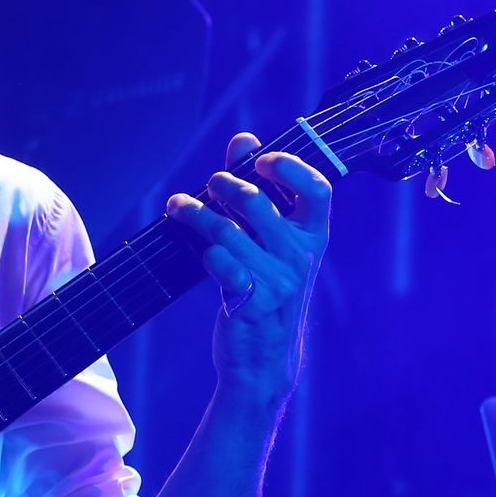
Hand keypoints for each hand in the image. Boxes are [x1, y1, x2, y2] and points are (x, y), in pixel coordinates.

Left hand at [165, 132, 332, 409]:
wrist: (263, 358)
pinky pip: (220, 265)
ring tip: (178, 206)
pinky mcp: (252, 303)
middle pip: (259, 203)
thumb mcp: (269, 241)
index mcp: (313, 236)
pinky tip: (198, 252)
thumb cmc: (265, 286)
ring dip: (196, 214)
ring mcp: (279, 281)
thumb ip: (258, 189)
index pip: (317, 189)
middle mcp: (300, 256)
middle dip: (226, 186)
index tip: (259, 159)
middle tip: (209, 184)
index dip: (289, 166)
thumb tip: (243, 138)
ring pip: (228, 232)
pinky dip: (204, 254)